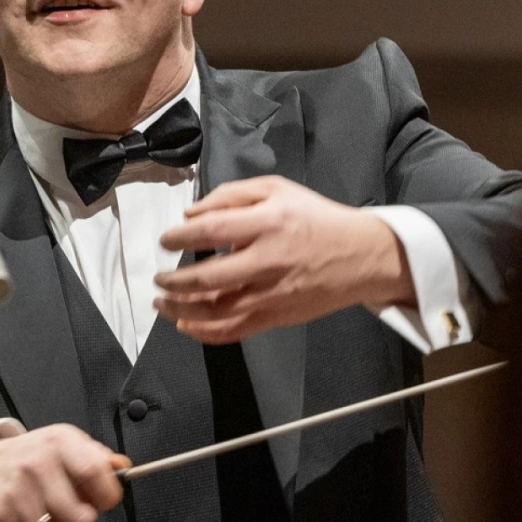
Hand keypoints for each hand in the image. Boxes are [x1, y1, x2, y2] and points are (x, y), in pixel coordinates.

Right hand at [0, 424, 129, 521]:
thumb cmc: (31, 460)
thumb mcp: (65, 446)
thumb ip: (96, 458)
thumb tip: (122, 467)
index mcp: (59, 444)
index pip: (95, 474)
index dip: (106, 496)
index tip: (101, 501)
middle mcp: (36, 466)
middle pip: (79, 518)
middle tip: (70, 518)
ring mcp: (14, 494)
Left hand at [153, 175, 415, 342]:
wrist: (363, 256)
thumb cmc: (315, 217)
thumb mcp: (278, 189)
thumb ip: (231, 195)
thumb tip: (190, 214)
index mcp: (268, 223)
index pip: (211, 231)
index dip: (180, 237)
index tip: (164, 241)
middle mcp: (268, 261)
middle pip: (208, 277)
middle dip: (174, 280)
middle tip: (158, 277)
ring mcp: (273, 294)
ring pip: (217, 311)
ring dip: (181, 309)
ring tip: (161, 302)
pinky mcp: (278, 317)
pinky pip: (235, 331)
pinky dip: (205, 333)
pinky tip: (185, 324)